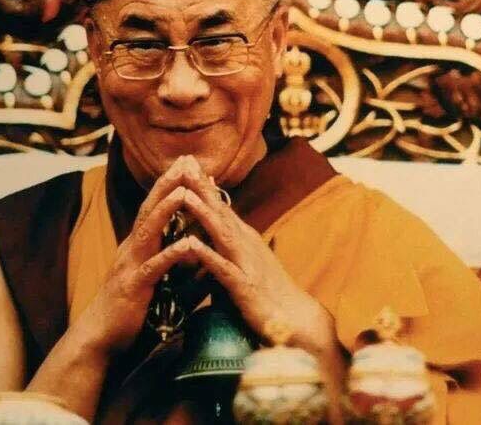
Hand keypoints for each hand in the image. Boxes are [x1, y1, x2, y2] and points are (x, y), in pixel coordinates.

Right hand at [73, 156, 218, 354]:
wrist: (102, 340)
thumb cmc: (131, 311)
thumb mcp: (159, 282)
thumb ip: (181, 268)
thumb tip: (207, 254)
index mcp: (140, 245)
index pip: (156, 207)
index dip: (170, 184)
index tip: (187, 162)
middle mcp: (133, 248)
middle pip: (150, 208)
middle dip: (168, 183)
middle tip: (185, 161)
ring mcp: (131, 265)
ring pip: (149, 230)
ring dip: (166, 209)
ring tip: (184, 190)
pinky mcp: (134, 287)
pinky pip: (154, 268)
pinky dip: (169, 254)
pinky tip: (186, 244)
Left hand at [175, 158, 335, 357]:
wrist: (296, 318)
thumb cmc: (268, 291)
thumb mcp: (246, 260)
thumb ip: (229, 245)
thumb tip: (214, 231)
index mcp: (243, 238)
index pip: (221, 205)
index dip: (204, 184)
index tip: (188, 162)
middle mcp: (245, 243)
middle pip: (219, 210)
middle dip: (200, 186)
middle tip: (185, 162)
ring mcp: (245, 262)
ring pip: (220, 232)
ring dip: (202, 212)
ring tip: (184, 193)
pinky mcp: (243, 286)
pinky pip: (222, 268)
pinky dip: (206, 253)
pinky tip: (191, 244)